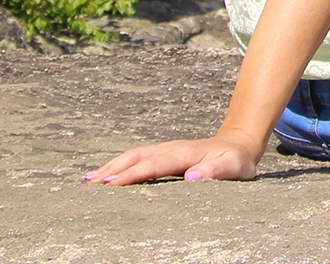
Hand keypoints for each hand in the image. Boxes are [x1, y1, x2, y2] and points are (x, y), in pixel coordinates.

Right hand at [84, 136, 260, 185]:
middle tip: (90, 184)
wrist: (240, 144)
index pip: (153, 165)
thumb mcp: (232, 167)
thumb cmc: (236, 161)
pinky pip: (138, 156)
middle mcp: (172, 148)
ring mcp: (167, 148)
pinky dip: (120, 163)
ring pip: (134, 155)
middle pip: (137, 157)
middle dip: (114, 170)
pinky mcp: (165, 152)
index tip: (112, 184)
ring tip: (90, 180)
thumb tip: (191, 177)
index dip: (132, 174)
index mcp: (185, 154)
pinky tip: (107, 173)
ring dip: (112, 165)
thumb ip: (214, 171)